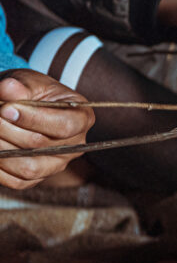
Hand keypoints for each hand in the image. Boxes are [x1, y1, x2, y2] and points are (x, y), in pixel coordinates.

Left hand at [0, 70, 93, 188]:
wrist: (24, 109)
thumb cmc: (31, 93)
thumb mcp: (29, 81)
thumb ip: (21, 85)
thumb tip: (8, 89)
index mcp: (82, 118)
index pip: (64, 126)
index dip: (33, 119)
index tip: (6, 108)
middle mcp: (75, 146)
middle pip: (40, 145)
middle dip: (7, 128)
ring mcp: (57, 165)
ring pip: (28, 167)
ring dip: (0, 148)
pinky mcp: (38, 178)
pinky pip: (17, 181)